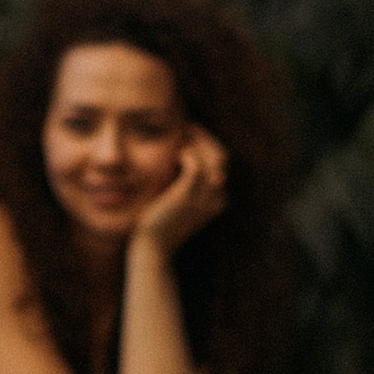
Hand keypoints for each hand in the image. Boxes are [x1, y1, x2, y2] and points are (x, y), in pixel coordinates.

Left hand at [131, 128, 227, 257]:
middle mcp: (217, 198)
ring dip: (197, 142)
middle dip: (206, 138)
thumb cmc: (159, 221)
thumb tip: (182, 151)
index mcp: (218, 199)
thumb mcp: (177, 197)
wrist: (151, 246)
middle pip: (222, 157)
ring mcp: (204, 198)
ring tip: (181, 136)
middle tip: (188, 127)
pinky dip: (188, 154)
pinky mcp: (186, 196)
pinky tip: (177, 154)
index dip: (209, 144)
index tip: (192, 133)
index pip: (223, 162)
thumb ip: (184, 178)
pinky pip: (195, 165)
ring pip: (213, 158)